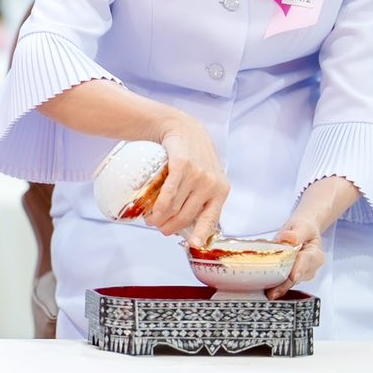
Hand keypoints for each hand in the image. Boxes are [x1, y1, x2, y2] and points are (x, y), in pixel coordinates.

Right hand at [150, 114, 230, 243]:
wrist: (182, 128)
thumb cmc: (193, 156)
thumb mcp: (206, 176)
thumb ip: (202, 197)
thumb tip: (189, 225)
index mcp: (221, 190)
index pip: (211, 218)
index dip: (201, 234)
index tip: (193, 245)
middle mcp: (212, 184)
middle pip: (187, 216)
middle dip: (170, 227)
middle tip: (159, 229)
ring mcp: (198, 175)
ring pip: (177, 207)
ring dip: (160, 218)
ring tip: (151, 220)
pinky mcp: (183, 166)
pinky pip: (169, 194)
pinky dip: (159, 206)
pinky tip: (152, 212)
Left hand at [270, 217, 326, 297]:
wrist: (303, 232)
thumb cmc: (303, 229)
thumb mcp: (302, 226)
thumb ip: (296, 234)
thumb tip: (289, 238)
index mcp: (315, 254)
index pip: (307, 262)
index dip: (299, 270)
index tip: (293, 277)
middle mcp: (310, 268)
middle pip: (296, 277)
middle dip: (283, 285)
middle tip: (271, 293)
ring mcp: (300, 275)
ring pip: (288, 283)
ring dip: (276, 286)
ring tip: (263, 289)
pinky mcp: (290, 277)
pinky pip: (281, 282)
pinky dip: (272, 283)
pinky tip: (262, 286)